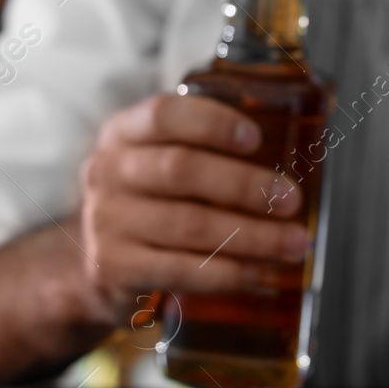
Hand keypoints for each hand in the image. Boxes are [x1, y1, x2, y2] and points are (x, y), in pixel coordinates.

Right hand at [79, 93, 308, 319]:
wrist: (94, 266)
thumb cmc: (150, 203)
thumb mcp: (159, 162)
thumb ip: (206, 151)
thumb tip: (294, 155)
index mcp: (123, 133)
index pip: (164, 115)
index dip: (213, 123)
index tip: (255, 139)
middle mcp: (108, 171)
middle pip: (181, 169)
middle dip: (245, 185)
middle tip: (290, 200)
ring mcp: (107, 221)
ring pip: (189, 225)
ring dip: (252, 235)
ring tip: (293, 242)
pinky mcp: (114, 267)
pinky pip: (181, 270)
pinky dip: (227, 272)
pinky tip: (258, 272)